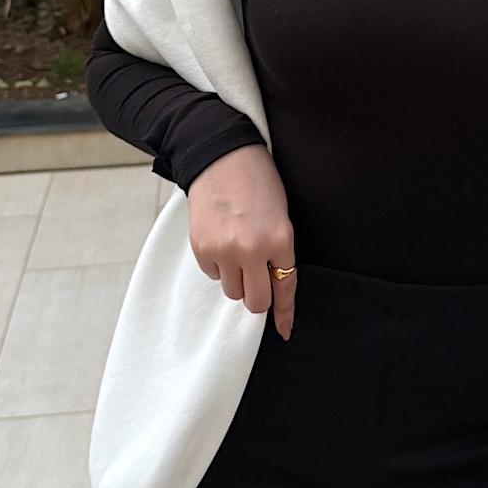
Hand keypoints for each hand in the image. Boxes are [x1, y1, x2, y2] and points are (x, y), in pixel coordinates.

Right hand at [185, 144, 296, 339]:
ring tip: (236, 249)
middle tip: (255, 279)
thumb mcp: (280, 213)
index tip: (284, 330)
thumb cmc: (256, 181)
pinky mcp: (202, 248)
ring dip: (236, 278)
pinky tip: (220, 240)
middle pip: (255, 301)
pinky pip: (212, 275)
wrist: (221, 156)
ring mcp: (224, 250)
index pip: (285, 286)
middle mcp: (252, 249)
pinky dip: (217, 265)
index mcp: (280, 238)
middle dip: (257, 297)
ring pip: (232, 291)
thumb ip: (277, 249)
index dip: (284, 313)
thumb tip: (272, 283)